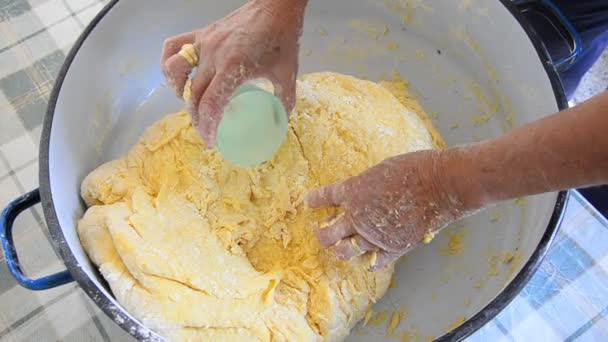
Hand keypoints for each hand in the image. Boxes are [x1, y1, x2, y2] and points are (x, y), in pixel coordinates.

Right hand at [161, 0, 305, 145]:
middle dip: (197, 118)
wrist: (275, 7)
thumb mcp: (287, 74)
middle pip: (194, 95)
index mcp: (233, 68)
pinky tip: (178, 77)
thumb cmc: (282, 39)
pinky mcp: (201, 34)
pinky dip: (169, 64)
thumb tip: (279, 123)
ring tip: (188, 103)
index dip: (207, 127)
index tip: (211, 142)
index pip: (211, 104)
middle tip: (205, 131)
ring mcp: (204, 43)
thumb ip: (284, 101)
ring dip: (178, 91)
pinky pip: (173, 48)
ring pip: (175, 71)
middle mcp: (213, 56)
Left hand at [305, 150, 478, 270]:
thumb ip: (367, 186)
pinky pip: (374, 261)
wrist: (439, 184)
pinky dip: (369, 262)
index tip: (308, 202)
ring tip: (337, 248)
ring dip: (338, 250)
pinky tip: (367, 261)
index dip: (314, 200)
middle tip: (320, 231)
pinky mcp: (392, 247)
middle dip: (321, 233)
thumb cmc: (413, 168)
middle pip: (327, 234)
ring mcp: (373, 235)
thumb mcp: (381, 170)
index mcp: (353, 191)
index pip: (324, 197)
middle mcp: (357, 216)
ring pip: (344, 252)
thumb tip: (364, 192)